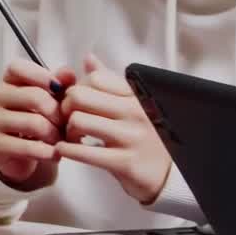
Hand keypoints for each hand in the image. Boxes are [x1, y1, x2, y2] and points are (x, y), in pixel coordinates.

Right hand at [0, 60, 74, 190]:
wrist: (22, 157)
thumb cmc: (38, 122)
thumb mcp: (51, 100)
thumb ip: (60, 84)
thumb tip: (68, 73)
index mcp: (5, 81)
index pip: (17, 68)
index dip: (41, 76)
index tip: (59, 90)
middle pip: (33, 96)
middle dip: (58, 113)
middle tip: (67, 124)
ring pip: (34, 123)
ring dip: (55, 135)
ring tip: (61, 141)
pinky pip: (28, 147)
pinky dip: (47, 152)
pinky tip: (55, 154)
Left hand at [55, 55, 172, 203]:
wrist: (170, 175)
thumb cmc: (147, 138)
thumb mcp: (133, 106)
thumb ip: (110, 82)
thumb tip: (89, 59)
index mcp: (137, 95)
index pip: (95, 78)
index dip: (77, 88)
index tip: (75, 103)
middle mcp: (135, 112)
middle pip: (80, 96)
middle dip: (65, 107)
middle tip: (67, 120)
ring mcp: (131, 137)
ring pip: (78, 121)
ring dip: (66, 130)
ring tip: (72, 137)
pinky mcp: (125, 162)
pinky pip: (84, 152)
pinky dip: (66, 150)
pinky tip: (65, 150)